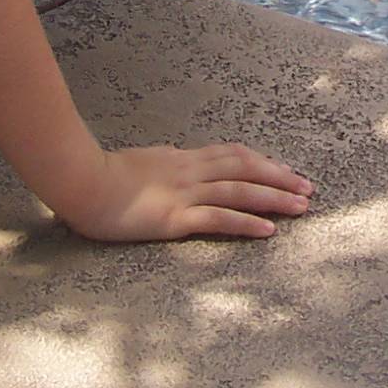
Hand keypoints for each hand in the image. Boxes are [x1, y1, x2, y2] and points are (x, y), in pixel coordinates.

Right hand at [56, 142, 314, 241]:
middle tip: (309, 188)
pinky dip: (247, 223)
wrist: (78, 180)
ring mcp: (183, 193)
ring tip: (302, 207)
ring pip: (240, 191)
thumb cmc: (100, 175)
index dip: (262, 162)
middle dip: (280, 178)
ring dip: (274, 199)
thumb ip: (164, 164)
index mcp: (182, 158)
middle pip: (246, 169)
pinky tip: (269, 231)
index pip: (232, 155)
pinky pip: (218, 219)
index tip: (285, 170)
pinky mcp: (173, 218)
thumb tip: (177, 160)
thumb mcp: (142, 162)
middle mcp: (189, 171)